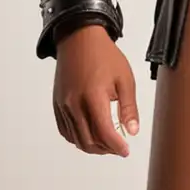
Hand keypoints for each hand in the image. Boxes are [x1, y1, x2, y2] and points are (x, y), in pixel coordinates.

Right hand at [52, 23, 138, 155]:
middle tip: (119, 148)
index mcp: (93, 96)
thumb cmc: (104, 55)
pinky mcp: (57, 104)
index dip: (116, 146)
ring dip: (92, 147)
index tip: (126, 151)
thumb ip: (129, 108)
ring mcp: (63, 105)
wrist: (79, 39)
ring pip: (76, 138)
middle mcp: (74, 103)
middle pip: (88, 140)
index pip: (104, 133)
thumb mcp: (125, 80)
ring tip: (107, 144)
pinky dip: (77, 138)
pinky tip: (90, 136)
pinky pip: (65, 130)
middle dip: (106, 149)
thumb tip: (132, 131)